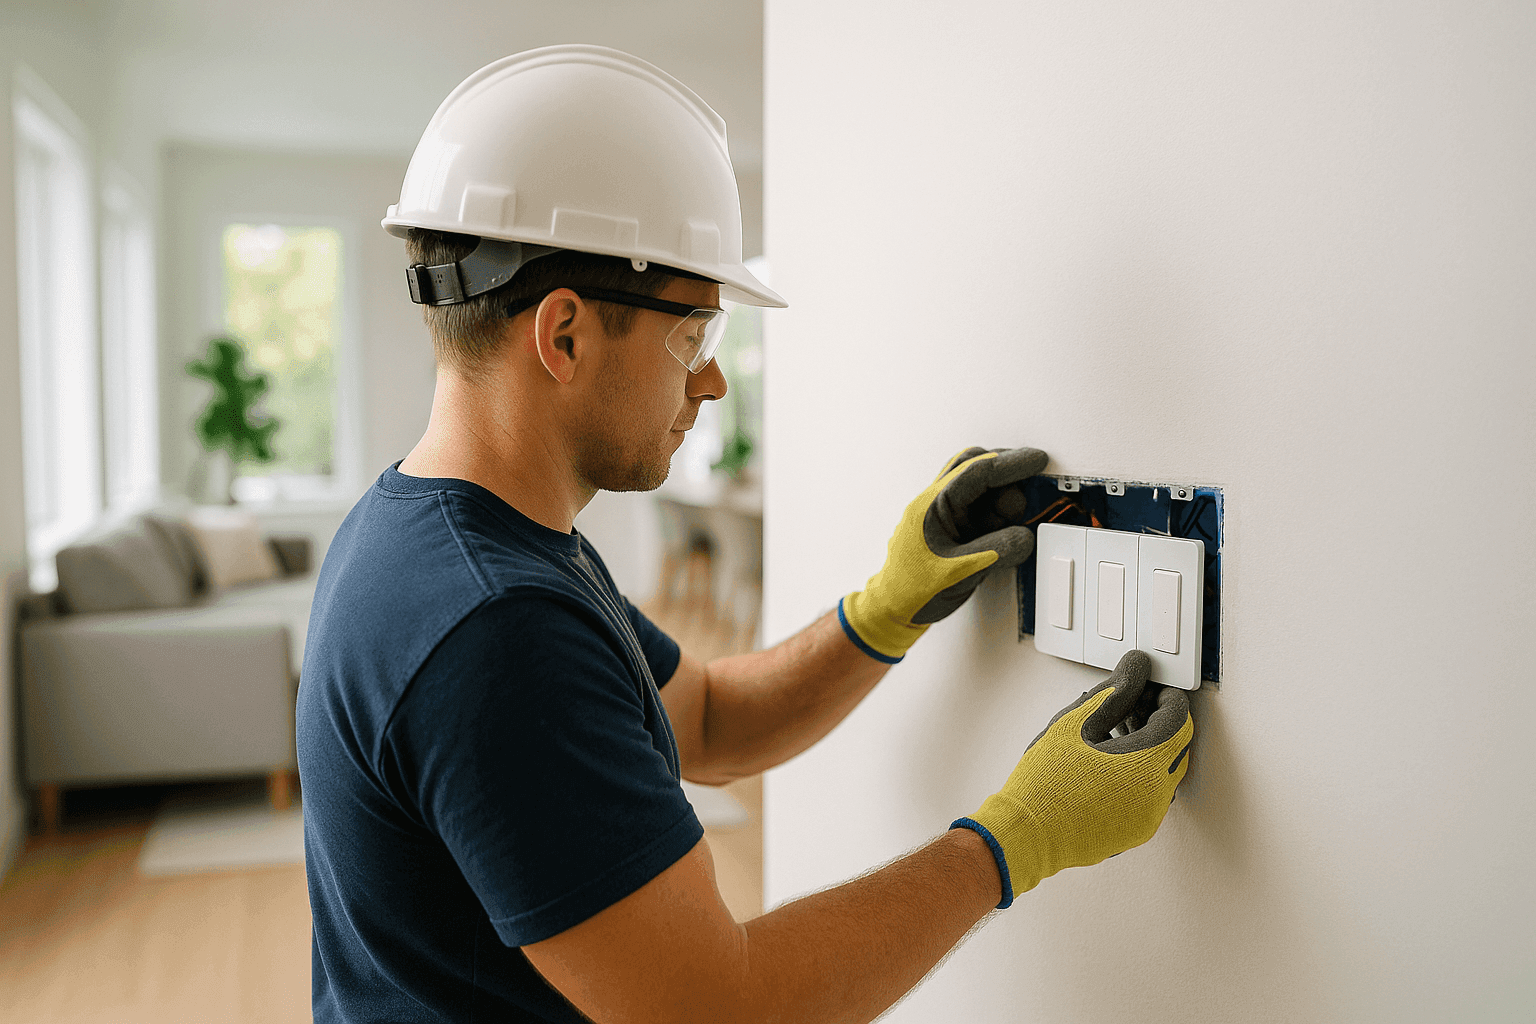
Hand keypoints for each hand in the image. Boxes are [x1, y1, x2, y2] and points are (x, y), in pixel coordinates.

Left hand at [839, 446, 1047, 661]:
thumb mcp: (960, 572)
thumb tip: (1024, 537)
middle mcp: (937, 503)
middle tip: (1030, 488)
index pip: (976, 472)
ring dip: (1003, 499)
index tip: (1038, 461)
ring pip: (981, 489)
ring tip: (1012, 524)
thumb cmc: (913, 591)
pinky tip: (1007, 530)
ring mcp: (945, 514)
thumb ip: (996, 551)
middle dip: (1007, 474)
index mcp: (932, 505)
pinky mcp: (954, 527)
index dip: (1010, 463)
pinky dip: (998, 515)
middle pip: (976, 468)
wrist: (894, 609)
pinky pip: (981, 510)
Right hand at [953, 650, 1192, 906]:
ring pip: (1163, 771)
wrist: (1024, 834)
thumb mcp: (1076, 723)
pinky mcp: (1134, 831)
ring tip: (1114, 730)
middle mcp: (1156, 796)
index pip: (1178, 720)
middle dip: (1157, 720)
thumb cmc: (1044, 784)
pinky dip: (1140, 772)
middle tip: (1130, 704)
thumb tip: (1136, 671)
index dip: (1165, 697)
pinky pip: (1150, 794)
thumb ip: (1114, 692)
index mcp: (1146, 766)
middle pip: (1175, 746)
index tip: (1148, 688)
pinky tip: (1108, 761)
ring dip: (1149, 747)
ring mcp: (1147, 818)